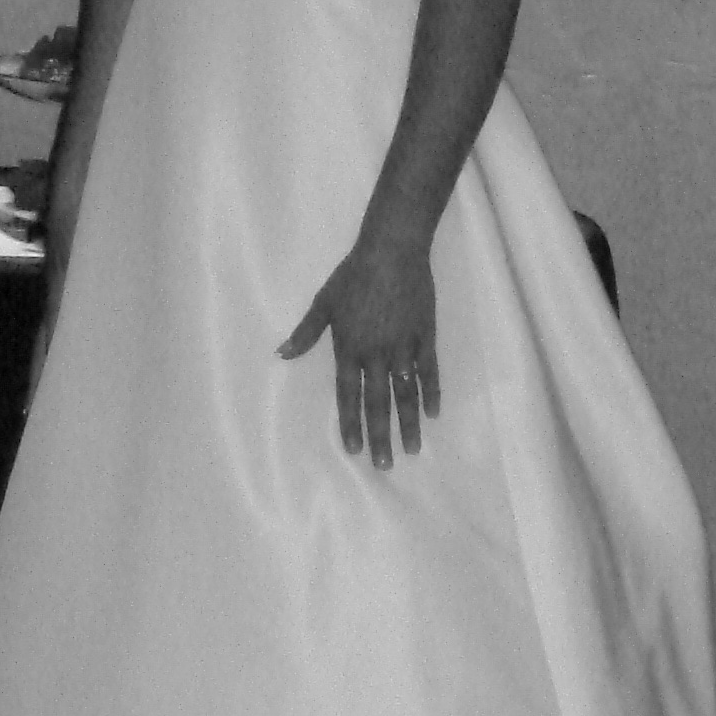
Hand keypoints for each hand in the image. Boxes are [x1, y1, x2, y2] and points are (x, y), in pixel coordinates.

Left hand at [279, 237, 438, 467]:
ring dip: (409, 423)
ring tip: (412, 450)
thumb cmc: (353, 274)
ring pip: (406, 393)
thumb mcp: (323, 302)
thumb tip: (282, 354)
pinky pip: (430, 371)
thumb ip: (306, 333)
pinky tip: (433, 415)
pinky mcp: (424, 335)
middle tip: (384, 465)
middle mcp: (376, 352)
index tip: (353, 450)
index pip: (347, 395)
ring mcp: (403, 345)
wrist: (392, 250)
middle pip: (377, 402)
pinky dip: (432, 393)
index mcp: (349, 347)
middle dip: (380, 436)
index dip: (350, 423)